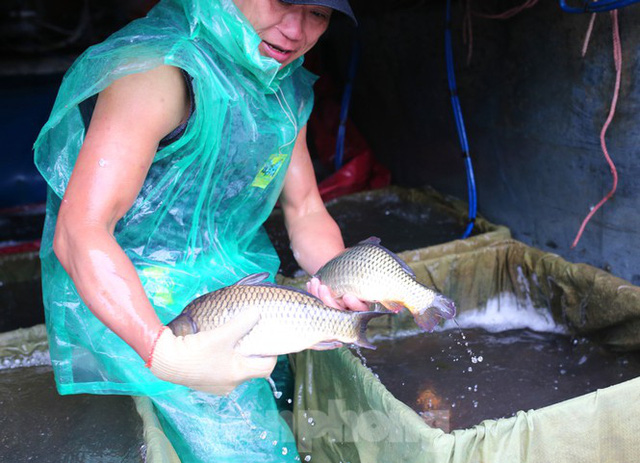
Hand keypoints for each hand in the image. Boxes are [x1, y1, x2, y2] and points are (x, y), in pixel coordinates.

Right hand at [148, 308, 276, 394]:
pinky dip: (224, 362)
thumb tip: (257, 312)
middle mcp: (230, 384)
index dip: (272, 355)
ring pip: (236, 371)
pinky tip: (217, 350)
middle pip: (252, 369)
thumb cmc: (196, 351)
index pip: (266, 368)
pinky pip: (222, 372)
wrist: (166, 361)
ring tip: (234, 342)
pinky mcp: (205, 383)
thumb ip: (241, 323)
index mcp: (238, 374)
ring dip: (238, 358)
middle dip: (254, 354)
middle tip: (252, 338)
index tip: (269, 342)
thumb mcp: (222, 334)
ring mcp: (217, 386)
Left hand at [306, 277, 368, 311]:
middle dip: (327, 300)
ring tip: (314, 281)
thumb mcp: (358, 277)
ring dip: (317, 295)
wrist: (344, 276)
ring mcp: (337, 312)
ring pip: (325, 309)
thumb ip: (358, 277)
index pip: (360, 309)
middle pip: (339, 311)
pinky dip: (312, 294)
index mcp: (362, 304)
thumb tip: (362, 268)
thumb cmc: (355, 274)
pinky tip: (309, 284)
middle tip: (322, 287)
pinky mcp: (325, 309)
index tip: (347, 296)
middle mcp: (350, 311)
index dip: (354, 304)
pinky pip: (317, 305)